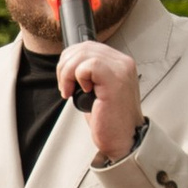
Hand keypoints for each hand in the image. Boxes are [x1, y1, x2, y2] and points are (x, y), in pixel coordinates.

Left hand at [59, 36, 141, 161]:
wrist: (122, 140)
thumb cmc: (110, 120)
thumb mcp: (97, 89)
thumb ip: (88, 72)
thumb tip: (67, 62)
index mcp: (119, 63)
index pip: (88, 46)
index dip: (70, 60)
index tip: (67, 80)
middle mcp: (123, 63)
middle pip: (83, 47)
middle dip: (65, 67)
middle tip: (65, 87)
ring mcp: (121, 70)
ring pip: (83, 54)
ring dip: (68, 74)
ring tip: (70, 91)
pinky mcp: (115, 80)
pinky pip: (89, 65)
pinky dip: (78, 78)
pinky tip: (84, 92)